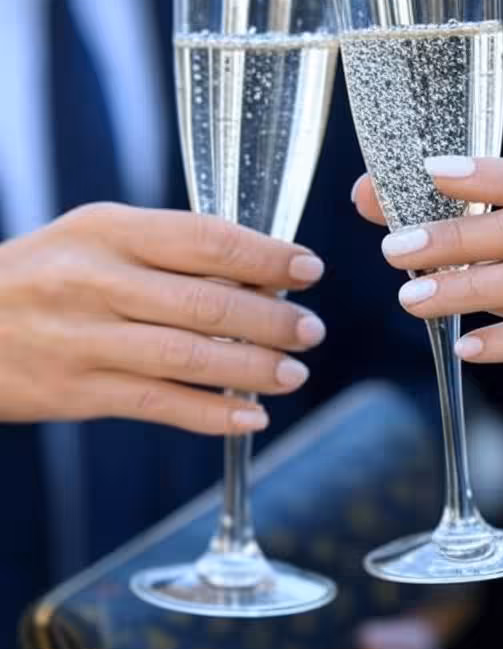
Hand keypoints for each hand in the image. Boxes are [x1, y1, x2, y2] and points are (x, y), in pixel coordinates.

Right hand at [0, 203, 326, 432]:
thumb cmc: (44, 274)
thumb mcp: (96, 237)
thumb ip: (168, 248)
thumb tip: (257, 270)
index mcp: (109, 231)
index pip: (205, 239)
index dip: (266, 256)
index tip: (308, 269)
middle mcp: (98, 282)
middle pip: (206, 302)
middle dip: (271, 319)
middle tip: (311, 330)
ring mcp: (86, 340)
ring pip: (188, 357)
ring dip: (253, 369)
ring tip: (294, 372)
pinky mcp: (78, 392)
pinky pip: (158, 405)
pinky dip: (212, 414)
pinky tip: (250, 416)